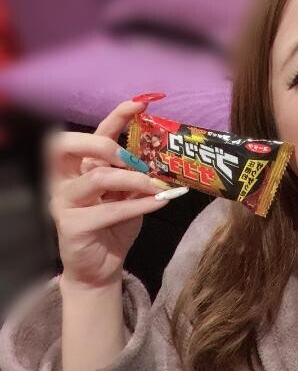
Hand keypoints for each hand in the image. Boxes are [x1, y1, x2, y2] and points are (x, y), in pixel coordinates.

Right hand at [47, 98, 178, 288]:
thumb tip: (161, 157)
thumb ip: (135, 175)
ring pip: (97, 177)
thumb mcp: (128, 195)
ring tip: (156, 188)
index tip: (141, 104)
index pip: (94, 133)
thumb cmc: (114, 226)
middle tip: (136, 160)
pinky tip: (159, 203)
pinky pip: (109, 210)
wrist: (101, 267)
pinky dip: (140, 204)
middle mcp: (64, 180)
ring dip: (134, 180)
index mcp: (80, 167)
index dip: (116, 116)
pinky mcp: (72, 226)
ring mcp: (63, 202)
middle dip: (107, 144)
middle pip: (69, 145)